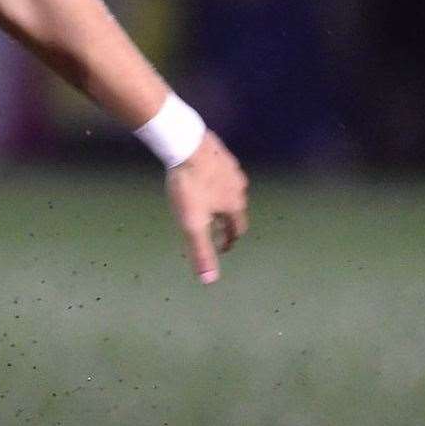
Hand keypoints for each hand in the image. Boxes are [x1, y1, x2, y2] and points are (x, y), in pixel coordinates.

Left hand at [165, 130, 249, 284]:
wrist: (186, 144)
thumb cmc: (189, 186)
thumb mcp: (192, 224)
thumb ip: (201, 251)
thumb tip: (210, 280)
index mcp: (234, 205)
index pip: (237, 229)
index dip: (229, 240)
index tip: (221, 247)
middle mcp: (239, 187)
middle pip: (234, 209)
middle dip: (224, 220)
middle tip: (211, 226)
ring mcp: (232, 167)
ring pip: (229, 189)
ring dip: (220, 199)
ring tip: (206, 203)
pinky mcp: (220, 153)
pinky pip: (221, 171)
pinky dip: (214, 180)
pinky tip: (202, 178)